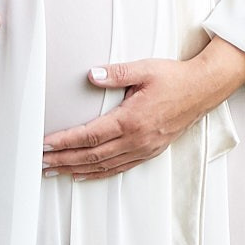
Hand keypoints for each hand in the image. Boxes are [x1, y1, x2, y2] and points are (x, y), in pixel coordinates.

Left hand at [41, 38, 244, 179]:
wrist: (203, 89)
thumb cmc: (175, 78)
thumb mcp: (144, 69)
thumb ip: (116, 73)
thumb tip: (91, 75)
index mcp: (131, 119)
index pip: (89, 134)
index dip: (65, 141)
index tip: (45, 144)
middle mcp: (136, 139)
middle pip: (91, 155)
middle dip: (63, 159)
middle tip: (41, 162)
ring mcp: (143, 148)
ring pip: (103, 165)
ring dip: (76, 169)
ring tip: (55, 171)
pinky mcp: (150, 152)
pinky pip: (119, 168)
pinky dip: (98, 174)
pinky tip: (84, 175)